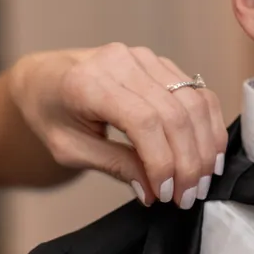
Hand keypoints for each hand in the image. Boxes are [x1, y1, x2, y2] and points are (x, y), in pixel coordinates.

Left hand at [8, 44, 227, 208]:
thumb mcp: (70, 150)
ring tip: (202, 181)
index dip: (163, 161)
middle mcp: (120, 62)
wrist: (44, 78)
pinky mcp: (159, 62)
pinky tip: (209, 154)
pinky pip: (196, 92)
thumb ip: (114, 166)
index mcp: (88, 83)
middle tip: (189, 196)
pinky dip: (207, 125)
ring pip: (193, 101)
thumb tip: (155, 190)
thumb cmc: (51, 114)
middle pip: (174, 112)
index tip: (167, 194)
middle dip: (188, 161)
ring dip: (204, 145)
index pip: (144, 121)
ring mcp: (143, 57)